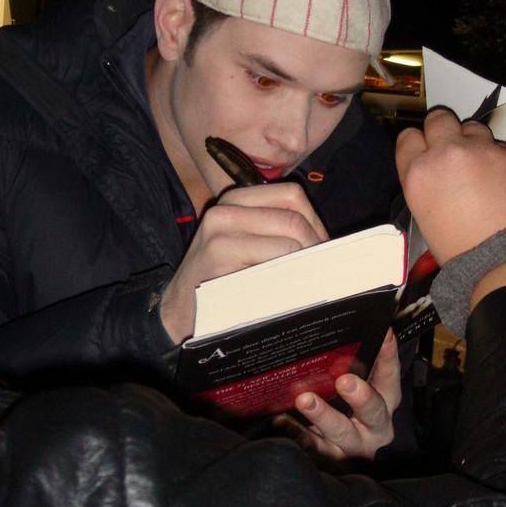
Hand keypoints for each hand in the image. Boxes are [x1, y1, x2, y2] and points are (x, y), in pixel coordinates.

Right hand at [160, 182, 327, 343]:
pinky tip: (288, 292)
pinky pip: (274, 261)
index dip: (314, 222)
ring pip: (288, 238)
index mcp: (236, 200)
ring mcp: (219, 229)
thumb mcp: (245, 245)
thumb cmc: (221, 281)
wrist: (179, 311)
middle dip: (315, 246)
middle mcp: (226, 208)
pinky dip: (289, 277)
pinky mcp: (219, 254)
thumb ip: (276, 233)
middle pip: (293, 217)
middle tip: (322, 272)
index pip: (292, 195)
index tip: (322, 251)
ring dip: (305, 263)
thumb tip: (326, 241)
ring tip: (307, 282)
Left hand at [274, 329, 400, 460]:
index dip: (389, 358)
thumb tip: (344, 330)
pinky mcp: (329, 459)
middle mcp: (374, 427)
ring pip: (342, 432)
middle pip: (373, 412)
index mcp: (384, 403)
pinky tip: (282, 420)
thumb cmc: (348, 409)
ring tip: (305, 399)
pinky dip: (297, 433)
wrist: (343, 457)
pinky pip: (313, 447)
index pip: (390, 379)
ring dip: (324, 415)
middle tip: (344, 381)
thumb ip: (355, 365)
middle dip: (361, 396)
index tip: (383, 335)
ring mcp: (352, 445)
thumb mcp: (358, 387)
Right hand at [396, 109, 505, 265]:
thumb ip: (423, 181)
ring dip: (471, 141)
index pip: (407, 137)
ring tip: (477, 164)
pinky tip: (498, 178)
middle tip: (448, 147)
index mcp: (418, 173)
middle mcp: (447, 154)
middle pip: (438, 119)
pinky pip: (499, 146)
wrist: (503, 261)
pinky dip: (497, 158)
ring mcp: (481, 151)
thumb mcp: (423, 214)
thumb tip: (433, 169)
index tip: (422, 150)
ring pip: (471, 127)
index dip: (416, 144)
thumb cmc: (460, 249)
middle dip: (442, 130)